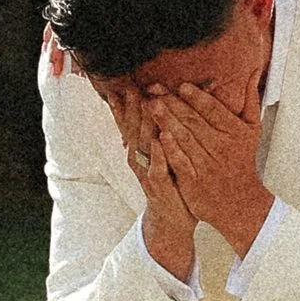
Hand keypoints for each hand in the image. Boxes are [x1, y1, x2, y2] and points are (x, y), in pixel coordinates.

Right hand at [102, 82, 196, 279]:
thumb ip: (166, 129)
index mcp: (142, 148)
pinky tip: (159, 140)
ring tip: (143, 103)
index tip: (126, 82)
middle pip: (133, 128)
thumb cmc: (172, 181)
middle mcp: (140, 158)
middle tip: (130, 85)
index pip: (131, 121)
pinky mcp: (159, 185)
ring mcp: (147, 171)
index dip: (127, 103)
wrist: (171, 218)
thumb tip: (171, 104)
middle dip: (132, 106)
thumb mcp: (166, 154)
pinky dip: (158, 153)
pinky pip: (157, 167)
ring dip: (142, 123)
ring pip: (142, 143)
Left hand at [148, 80, 273, 262]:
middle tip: (155, 89)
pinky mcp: (194, 181)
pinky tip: (158, 136)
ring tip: (150, 105)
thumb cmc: (242, 163)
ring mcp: (206, 165)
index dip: (197, 97)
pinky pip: (180, 161)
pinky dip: (170, 149)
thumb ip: (250, 101)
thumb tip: (252, 73)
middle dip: (173, 103)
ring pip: (184, 138)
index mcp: (234, 132)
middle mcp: (221, 147)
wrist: (240, 202)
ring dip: (165, 120)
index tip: (181, 86)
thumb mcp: (252, 130)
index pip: (213, 110)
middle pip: (194, 121)